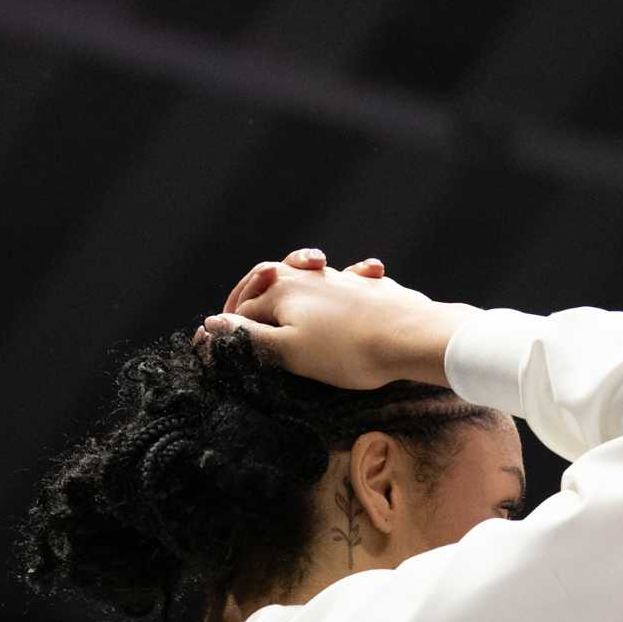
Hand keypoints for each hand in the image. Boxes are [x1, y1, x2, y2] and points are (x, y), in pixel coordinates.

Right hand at [199, 247, 473, 389]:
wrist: (410, 337)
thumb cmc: (346, 350)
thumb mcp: (288, 351)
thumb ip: (249, 336)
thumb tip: (212, 323)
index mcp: (282, 292)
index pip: (243, 306)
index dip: (229, 323)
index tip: (219, 344)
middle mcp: (308, 278)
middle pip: (270, 277)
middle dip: (253, 289)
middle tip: (240, 304)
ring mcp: (340, 279)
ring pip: (307, 271)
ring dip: (295, 272)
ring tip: (293, 270)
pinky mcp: (370, 287)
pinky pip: (347, 278)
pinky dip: (340, 279)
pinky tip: (352, 280)